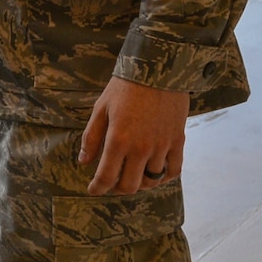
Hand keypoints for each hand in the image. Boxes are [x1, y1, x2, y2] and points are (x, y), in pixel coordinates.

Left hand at [79, 78, 188, 194]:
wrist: (158, 70)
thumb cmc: (125, 88)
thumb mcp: (101, 109)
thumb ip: (92, 137)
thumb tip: (84, 161)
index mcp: (118, 140)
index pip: (106, 177)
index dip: (97, 188)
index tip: (93, 190)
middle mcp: (141, 149)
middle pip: (129, 185)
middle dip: (117, 189)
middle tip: (111, 184)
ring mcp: (162, 147)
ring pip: (151, 181)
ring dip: (139, 183)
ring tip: (131, 176)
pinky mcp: (178, 142)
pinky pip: (173, 171)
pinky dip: (163, 177)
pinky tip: (154, 173)